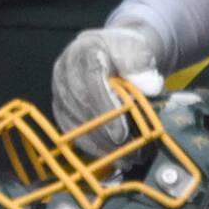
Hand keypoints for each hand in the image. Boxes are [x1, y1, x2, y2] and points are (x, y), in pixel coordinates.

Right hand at [51, 24, 163, 155]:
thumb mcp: (139, 49)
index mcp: (84, 51)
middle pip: (80, 105)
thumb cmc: (127, 53)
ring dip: (100, 145)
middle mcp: (64, 71)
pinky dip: (90, 147)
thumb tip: (149, 86)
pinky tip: (110, 158)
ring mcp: (60, 90)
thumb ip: (142, 63)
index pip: (91, 80)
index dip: (105, 108)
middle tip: (131, 153)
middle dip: (105, 133)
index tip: (121, 134)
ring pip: (73, 122)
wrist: (113, 53)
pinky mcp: (60, 107)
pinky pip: (70, 131)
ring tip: (126, 159)